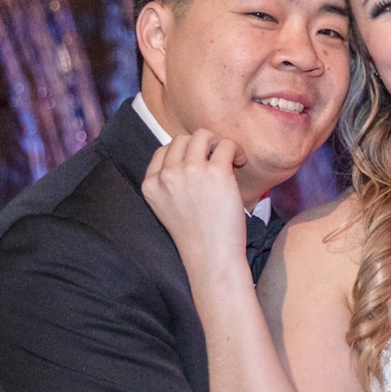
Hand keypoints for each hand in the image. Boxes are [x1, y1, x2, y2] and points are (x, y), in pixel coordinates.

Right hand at [142, 131, 249, 282]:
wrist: (211, 256)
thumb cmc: (196, 235)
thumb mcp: (166, 207)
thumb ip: (169, 182)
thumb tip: (189, 153)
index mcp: (151, 184)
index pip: (163, 151)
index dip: (183, 154)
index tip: (198, 165)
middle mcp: (167, 175)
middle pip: (182, 139)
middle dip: (201, 146)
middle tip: (216, 161)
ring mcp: (190, 172)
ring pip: (203, 135)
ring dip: (217, 143)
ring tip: (229, 160)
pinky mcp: (216, 172)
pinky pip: (226, 144)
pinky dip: (235, 150)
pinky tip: (239, 163)